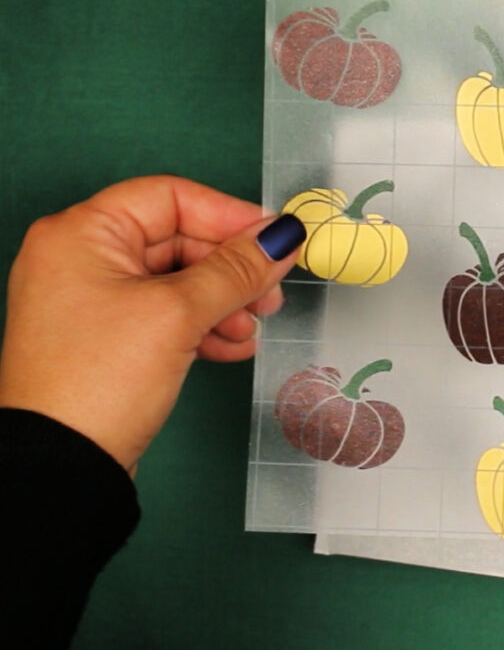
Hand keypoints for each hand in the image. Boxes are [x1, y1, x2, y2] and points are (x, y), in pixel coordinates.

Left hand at [0, 176, 304, 473]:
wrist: (61, 465)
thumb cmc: (100, 379)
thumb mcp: (178, 313)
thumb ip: (236, 269)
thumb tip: (284, 235)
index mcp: (82, 233)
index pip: (170, 197)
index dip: (228, 215)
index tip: (275, 240)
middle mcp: (81, 257)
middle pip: (177, 240)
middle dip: (230, 268)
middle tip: (271, 293)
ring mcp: (92, 300)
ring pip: (177, 280)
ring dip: (223, 301)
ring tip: (251, 329)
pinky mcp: (106, 337)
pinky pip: (165, 314)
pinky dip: (202, 325)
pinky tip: (231, 347)